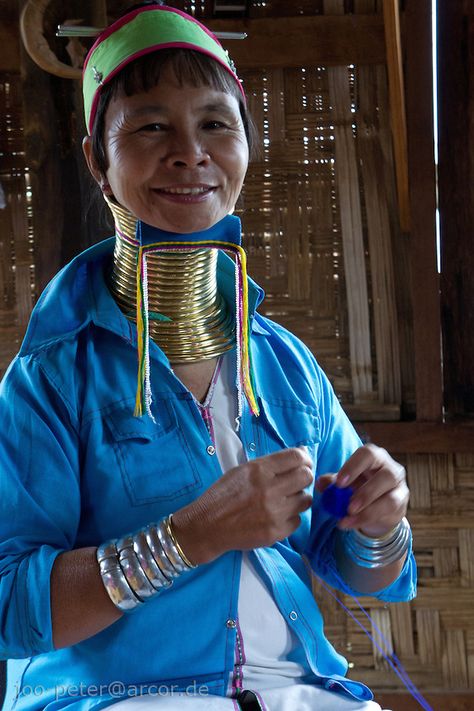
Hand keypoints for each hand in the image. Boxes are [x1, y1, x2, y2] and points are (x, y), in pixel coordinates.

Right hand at [172, 447, 313, 563]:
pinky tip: (277, 516)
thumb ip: (271, 464)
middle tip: (296, 483)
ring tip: (285, 501)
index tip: (304, 464)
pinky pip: (297, 520)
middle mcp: (270, 489)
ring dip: (298, 498)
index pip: (297, 457)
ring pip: (305, 500)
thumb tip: (302, 456)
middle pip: (306, 477)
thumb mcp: (243, 470)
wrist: (207, 525)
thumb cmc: (224, 494)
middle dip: (304, 478)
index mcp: (260, 470)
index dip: (305, 459)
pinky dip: (290, 517)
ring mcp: (274, 512)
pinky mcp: (276, 532)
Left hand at [315, 444, 408, 537]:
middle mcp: (390, 468)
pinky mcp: (401, 504)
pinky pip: (389, 512)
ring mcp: (399, 487)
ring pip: (390, 498)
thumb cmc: (358, 486)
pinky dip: (368, 518)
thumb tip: (320, 484)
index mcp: (374, 457)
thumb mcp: (344, 483)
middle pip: (386, 474)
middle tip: (348, 506)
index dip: (353, 467)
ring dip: (369, 510)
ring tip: (349, 516)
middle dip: (366, 492)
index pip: (367, 454)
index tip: (339, 483)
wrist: (376, 506)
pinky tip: (352, 523)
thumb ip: (332, 482)